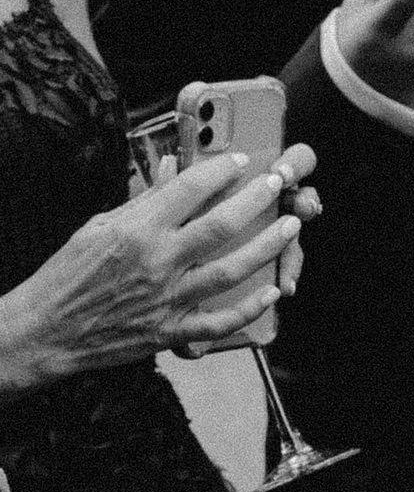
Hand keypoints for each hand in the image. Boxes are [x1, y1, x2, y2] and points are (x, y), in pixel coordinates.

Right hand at [3, 145, 318, 391]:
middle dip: (256, 199)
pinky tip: (270, 291)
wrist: (45, 330)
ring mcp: (166, 298)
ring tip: (289, 225)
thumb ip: (143, 200)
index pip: (190, 188)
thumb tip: (173, 169)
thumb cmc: (68, 275)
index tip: (239, 160)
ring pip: (231, 269)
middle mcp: (157, 261)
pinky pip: (219, 321)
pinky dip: (249, 308)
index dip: (221, 169)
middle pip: (221, 224)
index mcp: (136, 230)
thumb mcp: (99, 226)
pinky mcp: (169, 331)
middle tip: (276, 183)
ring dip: (266, 246)